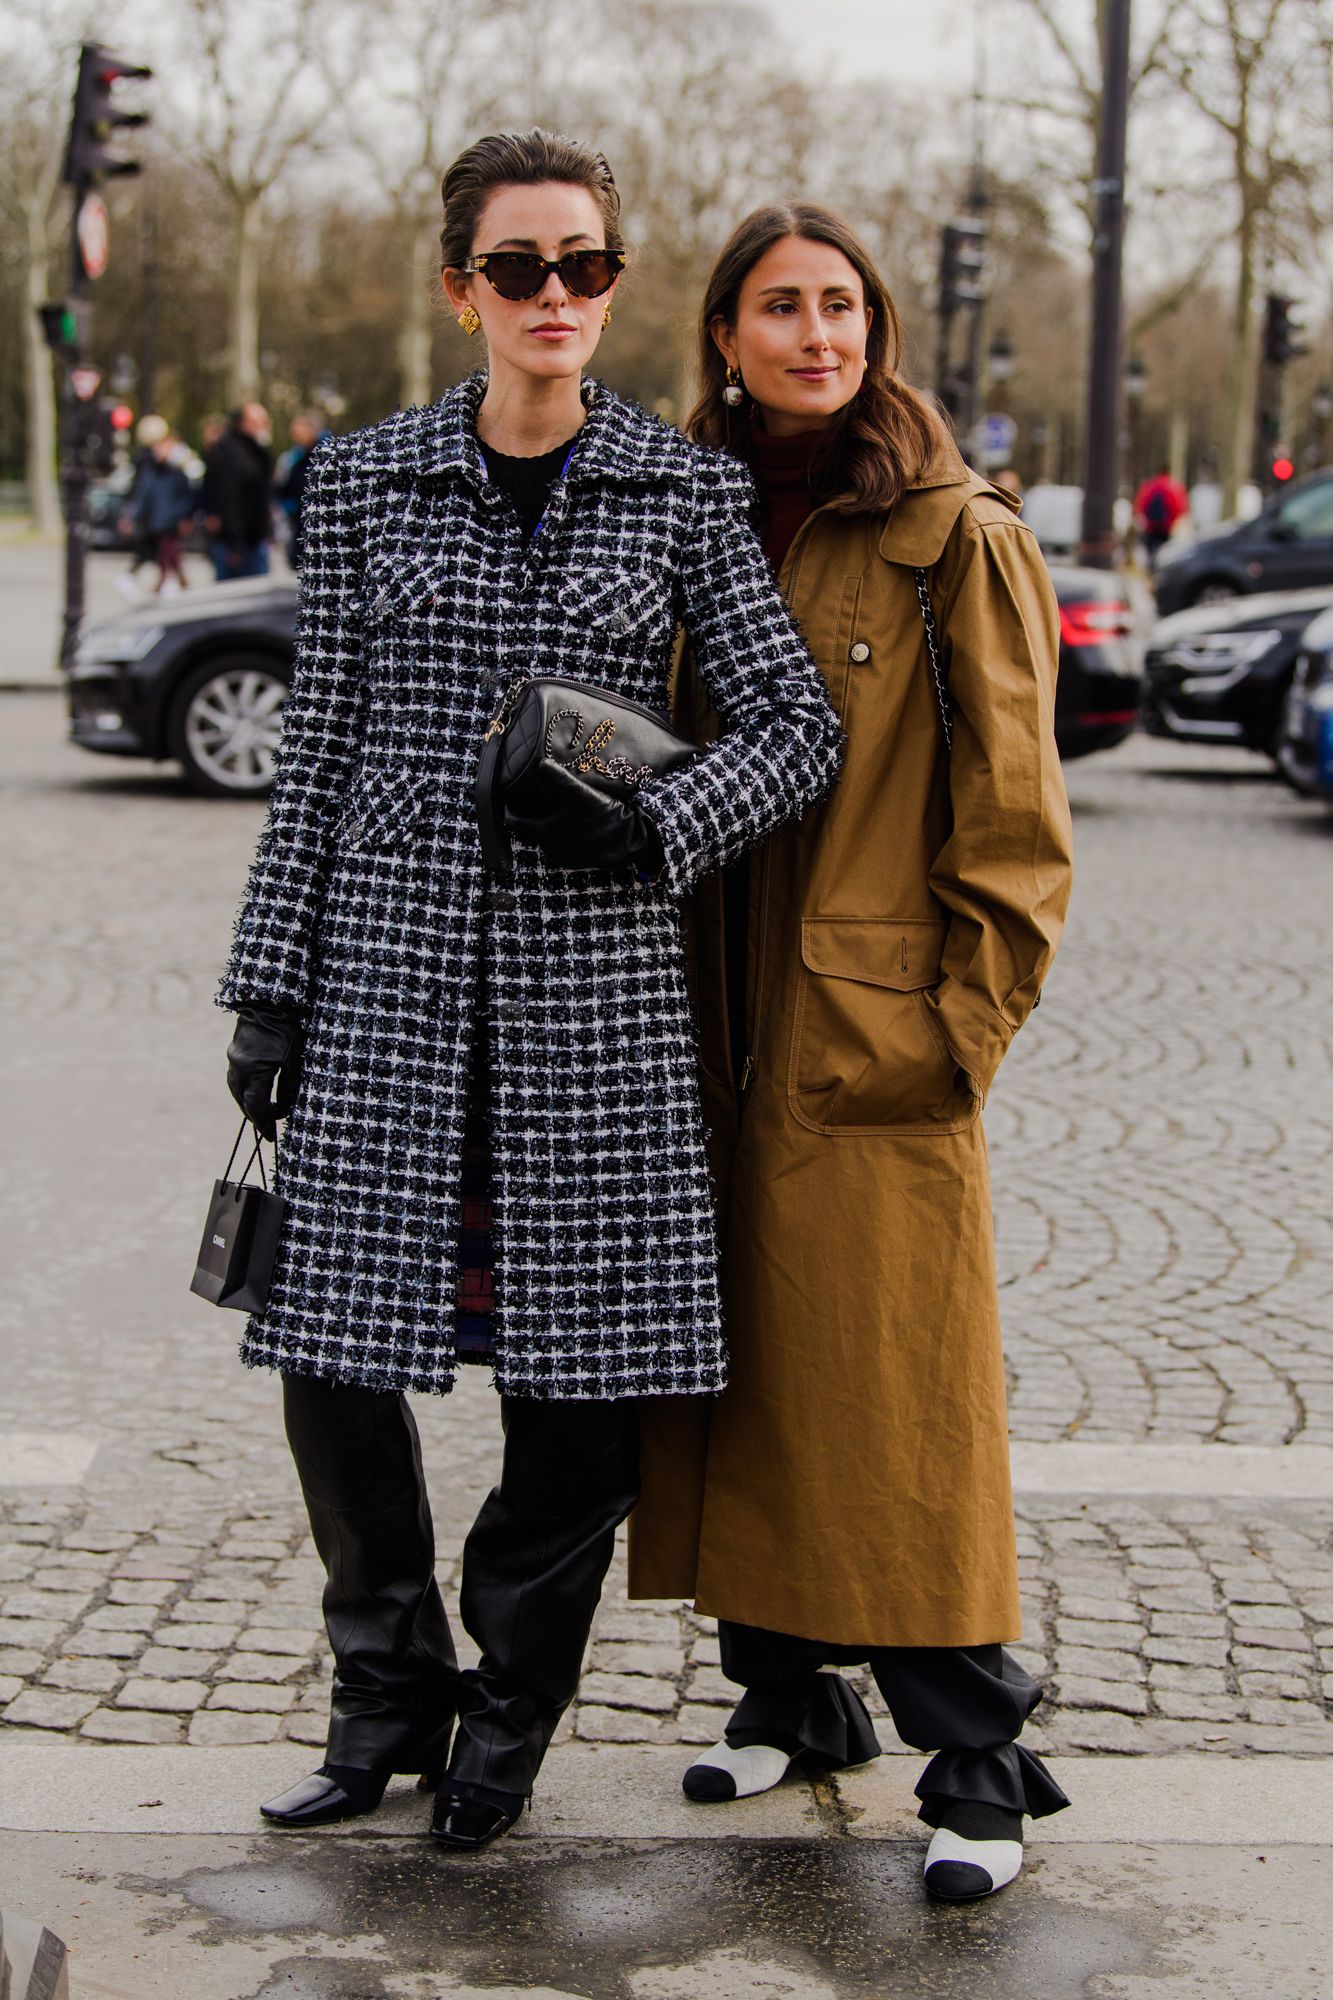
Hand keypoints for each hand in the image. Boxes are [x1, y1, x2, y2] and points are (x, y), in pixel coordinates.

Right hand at [226, 1003, 304, 1140]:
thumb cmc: (288, 1029)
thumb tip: (285, 1109)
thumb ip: (289, 1087)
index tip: (270, 1136)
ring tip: (261, 1114)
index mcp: (255, 1070)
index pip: (256, 1106)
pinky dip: (244, 1091)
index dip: (263, 1124)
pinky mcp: (234, 1052)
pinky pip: (236, 1078)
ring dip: (248, 1104)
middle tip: (267, 1128)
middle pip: (242, 1101)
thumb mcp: (295, 1060)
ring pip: (236, 1091)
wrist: (269, 1000)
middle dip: (255, 1117)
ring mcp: (234, 1059)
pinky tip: (254, 1093)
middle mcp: (239, 1067)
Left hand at [506, 791, 664, 877]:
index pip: (514, 822)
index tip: (510, 798)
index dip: (510, 809)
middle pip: (530, 831)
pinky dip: (562, 834)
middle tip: (534, 800)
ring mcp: (564, 857)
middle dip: (531, 817)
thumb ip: (557, 777)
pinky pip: (562, 845)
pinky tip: (572, 823)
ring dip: (548, 826)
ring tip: (553, 809)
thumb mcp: (578, 793)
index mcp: (543, 833)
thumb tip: (540, 763)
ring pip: (547, 838)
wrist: (628, 841)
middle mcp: (549, 849)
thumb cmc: (600, 817)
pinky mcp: (578, 861)